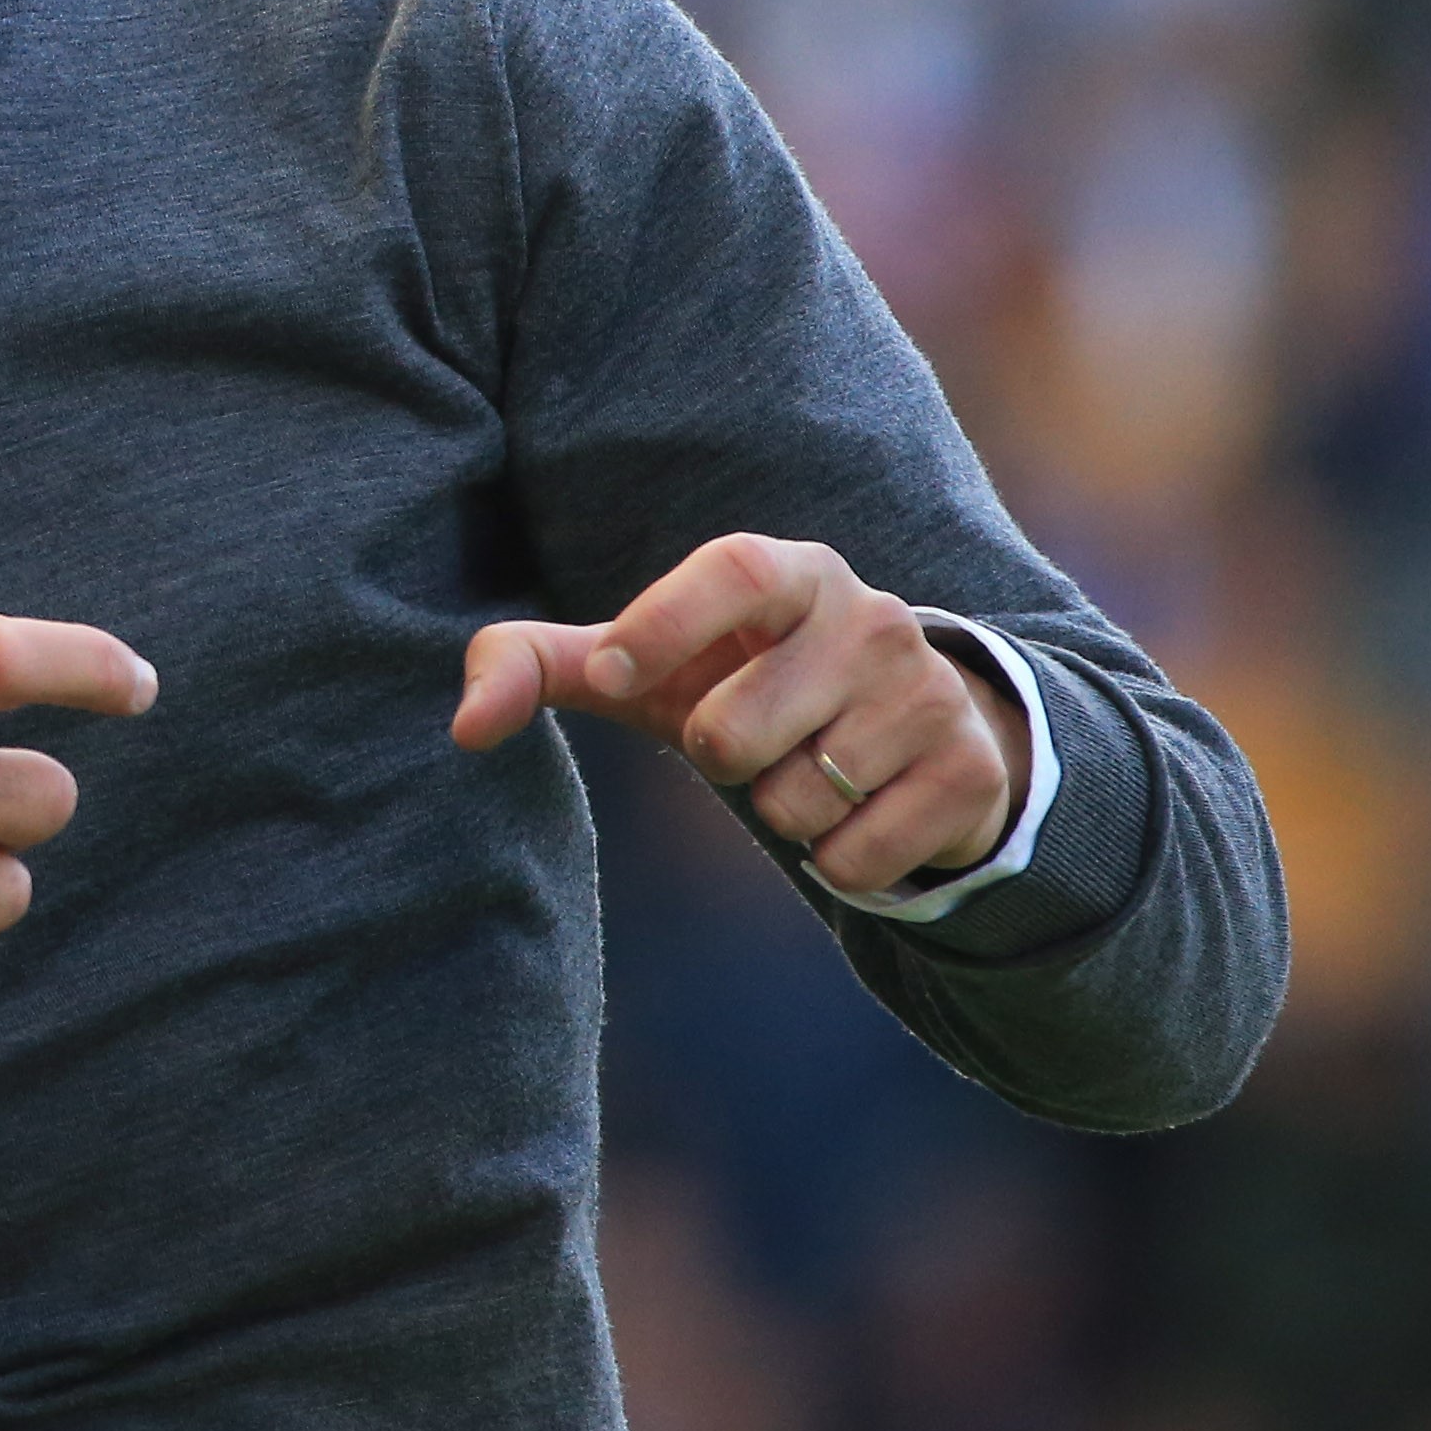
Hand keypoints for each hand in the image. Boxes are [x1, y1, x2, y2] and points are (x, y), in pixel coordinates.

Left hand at [451, 534, 1029, 895]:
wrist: (914, 733)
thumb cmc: (739, 682)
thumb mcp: (646, 668)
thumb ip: (539, 667)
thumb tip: (460, 727)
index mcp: (788, 571)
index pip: (732, 570)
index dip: (663, 625)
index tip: (612, 679)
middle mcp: (871, 617)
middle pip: (736, 730)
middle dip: (719, 759)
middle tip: (750, 738)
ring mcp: (930, 693)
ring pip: (798, 801)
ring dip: (782, 810)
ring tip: (810, 767)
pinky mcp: (970, 775)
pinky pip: (859, 856)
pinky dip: (840, 860)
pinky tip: (860, 812)